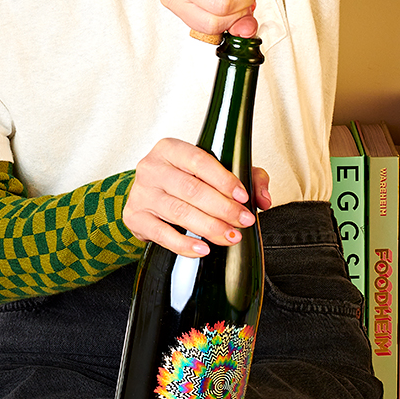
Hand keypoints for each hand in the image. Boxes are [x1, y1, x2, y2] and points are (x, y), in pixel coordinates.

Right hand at [123, 137, 271, 256]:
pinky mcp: (135, 218)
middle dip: (222, 208)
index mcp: (170, 149)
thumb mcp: (215, 171)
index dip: (224, 179)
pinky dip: (184, 244)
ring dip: (209, 227)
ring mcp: (141, 193)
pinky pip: (161, 234)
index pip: (199, 160)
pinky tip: (203, 250)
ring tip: (231, 237)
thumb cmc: (186, 181)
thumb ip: (247, 177)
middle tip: (244, 221)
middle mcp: (151, 167)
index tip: (244, 197)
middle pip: (191, 189)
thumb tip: (264, 199)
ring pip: (178, 211)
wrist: (149, 196)